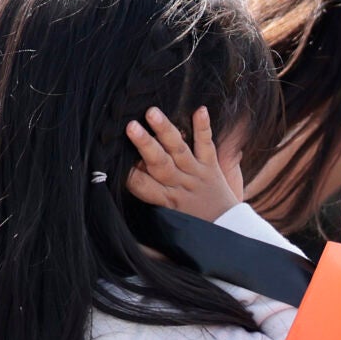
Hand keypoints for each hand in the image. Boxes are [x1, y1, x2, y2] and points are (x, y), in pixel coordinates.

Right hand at [125, 106, 244, 221]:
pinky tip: (200, 110)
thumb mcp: (166, 222)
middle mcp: (179, 184)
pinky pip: (207, 145)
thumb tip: (126, 198)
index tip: (112, 159)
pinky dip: (204, 127)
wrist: (228, 229)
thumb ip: (149, 208)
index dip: (127, 173)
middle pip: (158, 163)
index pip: (140, 184)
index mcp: (165, 199)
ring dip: (165, 130)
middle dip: (144, 144)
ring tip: (152, 112)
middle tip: (130, 126)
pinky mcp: (212, 166)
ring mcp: (197, 173)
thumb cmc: (192, 225)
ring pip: (179, 150)